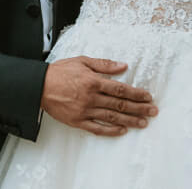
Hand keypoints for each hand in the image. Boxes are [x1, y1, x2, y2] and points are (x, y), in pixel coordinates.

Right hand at [40, 56, 157, 135]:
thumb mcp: (82, 61)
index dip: (136, 93)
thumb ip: (104, 64)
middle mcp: (91, 97)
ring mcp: (84, 111)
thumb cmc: (60, 71)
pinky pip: (97, 128)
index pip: (121, 89)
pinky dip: (111, 130)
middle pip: (120, 104)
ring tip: (143, 123)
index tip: (148, 97)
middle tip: (153, 112)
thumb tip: (124, 66)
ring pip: (112, 117)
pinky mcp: (77, 121)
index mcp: (93, 81)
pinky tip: (122, 130)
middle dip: (139, 108)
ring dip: (129, 120)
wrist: (38, 86)